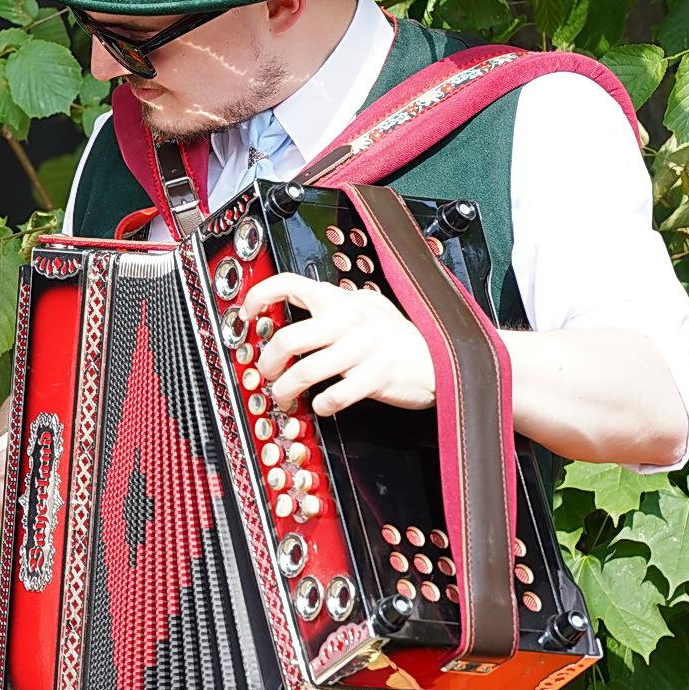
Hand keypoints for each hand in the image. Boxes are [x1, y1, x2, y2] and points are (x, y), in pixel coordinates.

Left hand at [240, 273, 435, 416]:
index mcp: (340, 301)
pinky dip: (321, 406)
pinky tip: (320, 406)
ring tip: (283, 396)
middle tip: (265, 372)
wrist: (442, 359)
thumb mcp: (366, 308)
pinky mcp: (375, 376)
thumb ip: (332, 304)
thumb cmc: (398, 338)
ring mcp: (362, 349)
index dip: (260, 295)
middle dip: (268, 361)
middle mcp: (348, 320)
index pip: (290, 283)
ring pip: (304, 371)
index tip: (246, 314)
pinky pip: (334, 395)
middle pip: (287, 338)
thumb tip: (293, 302)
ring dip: (285, 389)